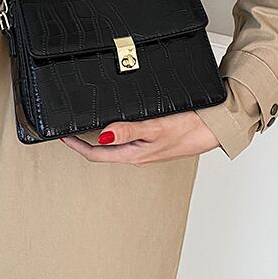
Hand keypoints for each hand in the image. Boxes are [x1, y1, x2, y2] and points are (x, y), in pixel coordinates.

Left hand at [59, 111, 219, 165]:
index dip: (76, 146)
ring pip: (116, 146)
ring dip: (99, 138)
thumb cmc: (191, 129)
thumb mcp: (156, 128)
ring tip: (85, 126)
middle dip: (84, 142)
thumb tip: (103, 134)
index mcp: (135, 155)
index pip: (96, 154)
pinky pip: (129, 140)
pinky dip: (117, 132)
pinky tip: (117, 123)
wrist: (215, 128)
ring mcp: (147, 149)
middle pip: (103, 152)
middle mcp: (138, 155)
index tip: (62, 137)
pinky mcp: (155, 142)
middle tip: (68, 131)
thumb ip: (129, 130)